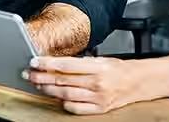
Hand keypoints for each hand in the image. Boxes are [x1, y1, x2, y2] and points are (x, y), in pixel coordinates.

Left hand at [25, 56, 140, 114]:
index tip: (35, 61)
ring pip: (66, 94)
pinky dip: (64, 103)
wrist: (138, 82)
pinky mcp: (99, 109)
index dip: (47, 63)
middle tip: (29, 73)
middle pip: (62, 80)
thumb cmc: (119, 69)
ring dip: (49, 90)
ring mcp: (97, 98)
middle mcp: (97, 83)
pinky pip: (76, 108)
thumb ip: (80, 63)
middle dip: (42, 76)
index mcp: (98, 66)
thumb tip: (56, 63)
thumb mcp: (101, 59)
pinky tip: (56, 98)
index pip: (66, 65)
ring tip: (38, 84)